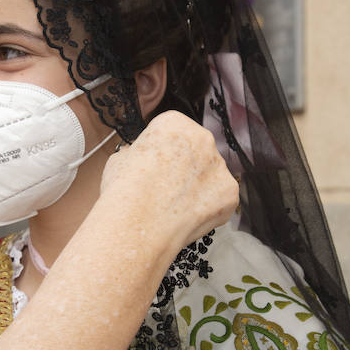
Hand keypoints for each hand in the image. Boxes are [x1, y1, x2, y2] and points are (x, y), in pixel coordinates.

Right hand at [98, 112, 238, 261]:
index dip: (161, 151)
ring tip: (174, 205)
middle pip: (196, 150)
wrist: (137, 225)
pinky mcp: (230, 194)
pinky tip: (186, 215)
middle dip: (185, 167)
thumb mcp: (120, 159)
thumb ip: (140, 154)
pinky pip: (219, 198)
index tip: (153, 165)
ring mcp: (220, 167)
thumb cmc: (125, 191)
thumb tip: (142, 160)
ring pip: (209, 175)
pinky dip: (207, 207)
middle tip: (165, 187)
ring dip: (197, 186)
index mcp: (175, 123)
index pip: (173, 132)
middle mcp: (203, 139)